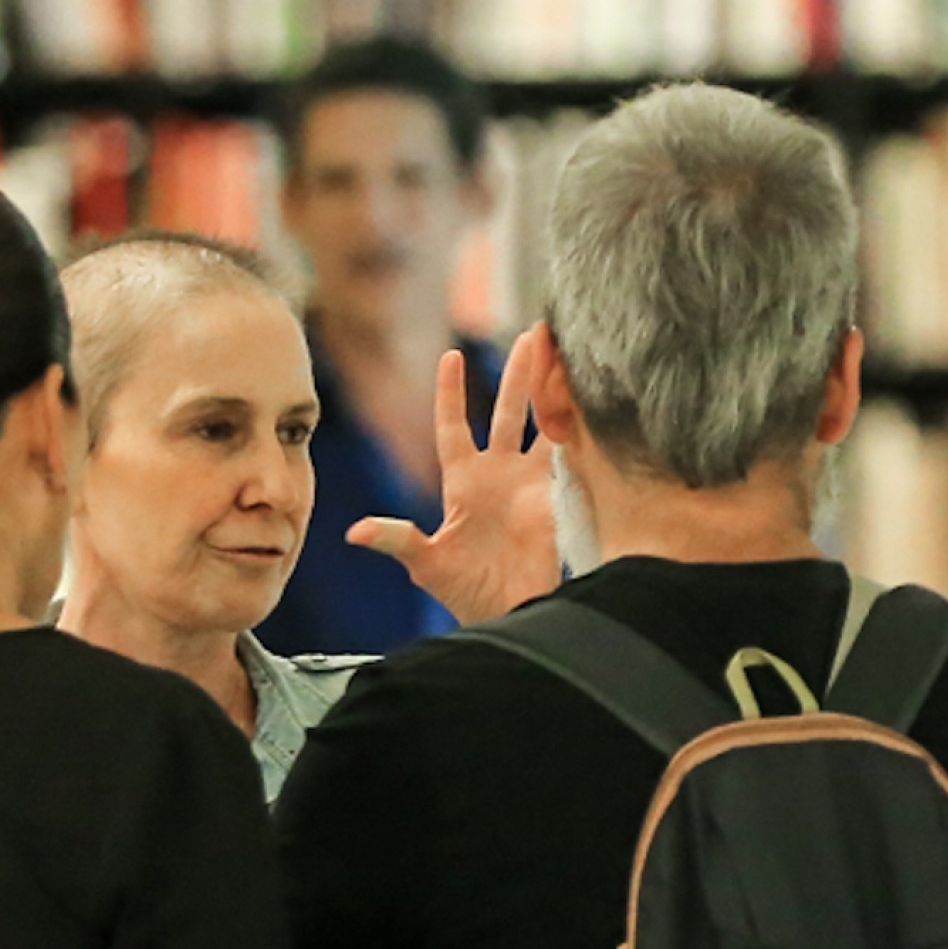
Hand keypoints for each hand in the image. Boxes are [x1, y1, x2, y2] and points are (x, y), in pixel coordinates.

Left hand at [345, 330, 558, 625]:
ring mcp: (532, 485)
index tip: (451, 356)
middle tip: (536, 333)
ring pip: (545, 425)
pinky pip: (572, 455)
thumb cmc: (466, 593)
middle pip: (511, 413)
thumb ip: (398, 540)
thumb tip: (356, 534)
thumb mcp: (427, 564)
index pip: (455, 428)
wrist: (510, 615)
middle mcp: (499, 476)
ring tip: (565, 351)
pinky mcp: (559, 499)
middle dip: (522, 374)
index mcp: (464, 483)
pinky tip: (591, 395)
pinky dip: (580, 427)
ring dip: (554, 390)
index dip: (452, 395)